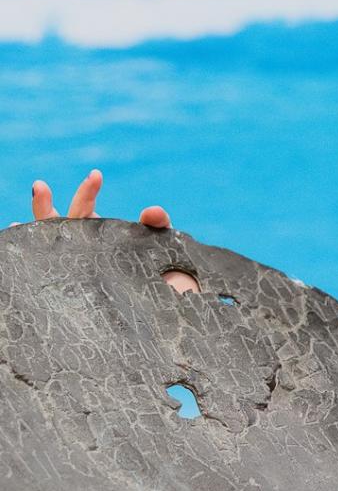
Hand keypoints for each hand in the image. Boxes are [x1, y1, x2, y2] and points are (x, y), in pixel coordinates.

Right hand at [11, 171, 196, 292]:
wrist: (166, 314)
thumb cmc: (161, 276)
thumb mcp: (161, 245)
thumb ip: (159, 223)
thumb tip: (150, 212)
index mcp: (97, 235)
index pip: (86, 207)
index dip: (88, 191)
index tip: (96, 176)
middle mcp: (79, 250)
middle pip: (54, 223)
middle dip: (43, 204)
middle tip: (41, 185)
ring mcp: (74, 270)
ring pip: (45, 247)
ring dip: (32, 233)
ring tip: (18, 223)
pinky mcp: (74, 292)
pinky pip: (48, 277)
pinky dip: (32, 266)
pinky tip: (20, 259)